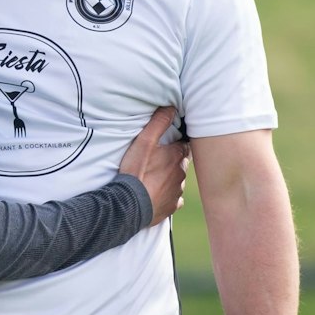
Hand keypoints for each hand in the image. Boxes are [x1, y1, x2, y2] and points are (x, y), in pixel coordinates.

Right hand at [118, 106, 188, 223]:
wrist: (130, 204)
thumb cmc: (136, 172)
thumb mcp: (144, 142)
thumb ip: (158, 123)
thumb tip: (171, 107)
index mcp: (176, 156)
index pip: (184, 146)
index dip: (177, 145)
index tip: (170, 144)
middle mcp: (181, 173)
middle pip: (181, 164)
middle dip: (174, 162)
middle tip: (160, 161)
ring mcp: (177, 191)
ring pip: (177, 182)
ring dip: (170, 179)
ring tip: (155, 179)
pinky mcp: (171, 206)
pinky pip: (173, 200)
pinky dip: (168, 196)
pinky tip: (157, 195)